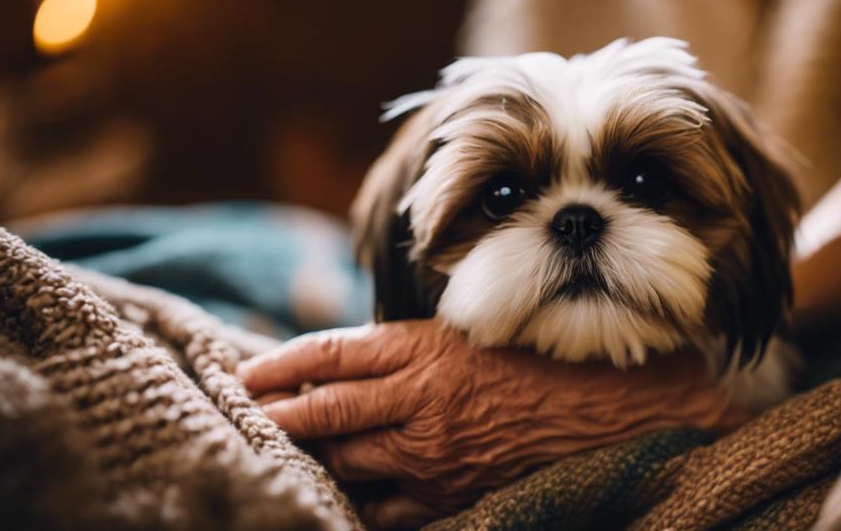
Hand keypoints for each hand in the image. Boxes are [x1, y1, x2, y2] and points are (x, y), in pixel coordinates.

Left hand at [237, 319, 746, 528]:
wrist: (604, 410)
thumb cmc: (536, 362)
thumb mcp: (468, 332)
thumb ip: (406, 346)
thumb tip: (343, 360)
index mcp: (424, 351)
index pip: (328, 354)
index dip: (277, 364)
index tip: (244, 373)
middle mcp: (419, 401)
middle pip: (322, 409)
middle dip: (271, 414)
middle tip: (237, 414)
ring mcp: (430, 454)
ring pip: (342, 457)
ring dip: (302, 455)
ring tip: (271, 452)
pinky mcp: (447, 493)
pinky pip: (380, 507)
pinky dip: (350, 500)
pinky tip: (330, 495)